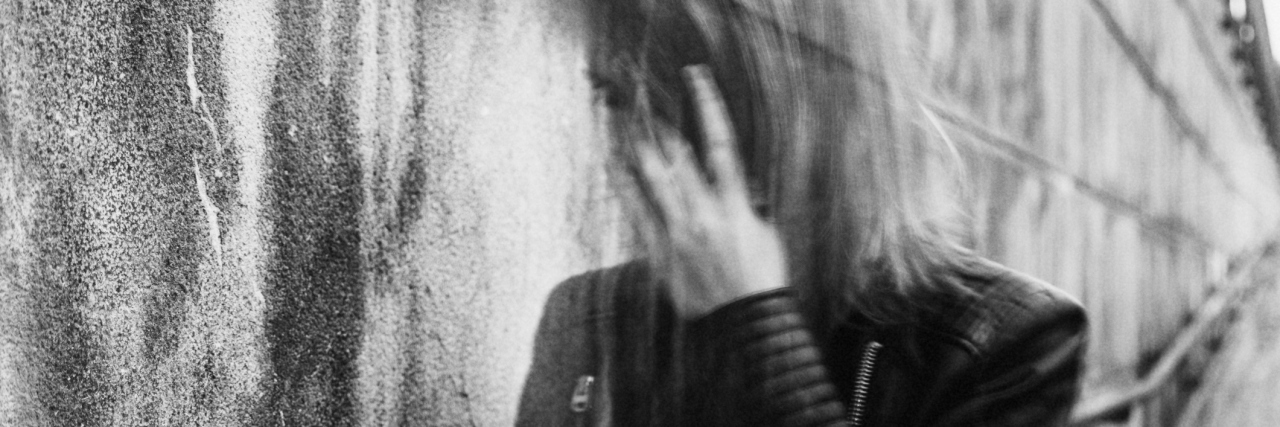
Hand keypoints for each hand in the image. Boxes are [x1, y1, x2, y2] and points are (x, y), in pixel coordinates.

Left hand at [634, 65, 786, 318]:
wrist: (747, 320)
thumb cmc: (762, 277)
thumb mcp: (766, 231)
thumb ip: (745, 202)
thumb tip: (732, 181)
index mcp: (734, 203)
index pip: (720, 143)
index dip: (707, 105)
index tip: (695, 77)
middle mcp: (703, 213)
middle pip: (675, 155)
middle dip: (658, 121)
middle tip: (640, 95)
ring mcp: (678, 232)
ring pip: (650, 178)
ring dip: (633, 145)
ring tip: (618, 119)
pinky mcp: (661, 252)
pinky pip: (637, 212)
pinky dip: (624, 185)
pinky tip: (613, 165)